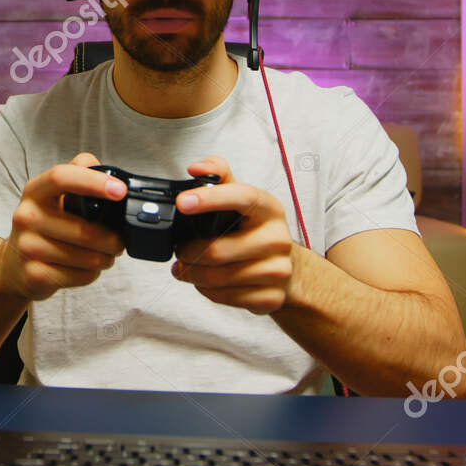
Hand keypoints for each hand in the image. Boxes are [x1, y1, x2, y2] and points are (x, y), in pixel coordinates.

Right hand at [0, 152, 126, 301]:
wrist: (14, 267)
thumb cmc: (43, 228)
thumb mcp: (54, 196)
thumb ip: (79, 174)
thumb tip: (109, 172)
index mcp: (35, 192)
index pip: (61, 177)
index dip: (94, 182)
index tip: (120, 191)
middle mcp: (26, 216)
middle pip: (85, 229)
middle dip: (113, 240)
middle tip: (118, 242)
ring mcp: (27, 246)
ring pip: (87, 257)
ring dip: (105, 258)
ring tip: (103, 256)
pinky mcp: (34, 274)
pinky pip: (80, 276)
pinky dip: (91, 274)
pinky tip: (85, 269)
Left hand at [171, 156, 295, 314]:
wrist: (287, 269)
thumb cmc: (255, 231)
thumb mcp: (241, 199)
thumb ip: (218, 175)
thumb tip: (196, 168)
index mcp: (269, 209)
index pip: (242, 197)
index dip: (210, 199)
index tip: (182, 203)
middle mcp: (278, 239)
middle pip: (218, 250)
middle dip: (188, 252)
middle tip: (179, 250)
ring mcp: (278, 271)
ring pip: (218, 277)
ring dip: (193, 273)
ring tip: (187, 267)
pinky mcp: (272, 298)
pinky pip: (225, 297)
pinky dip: (207, 291)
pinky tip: (206, 282)